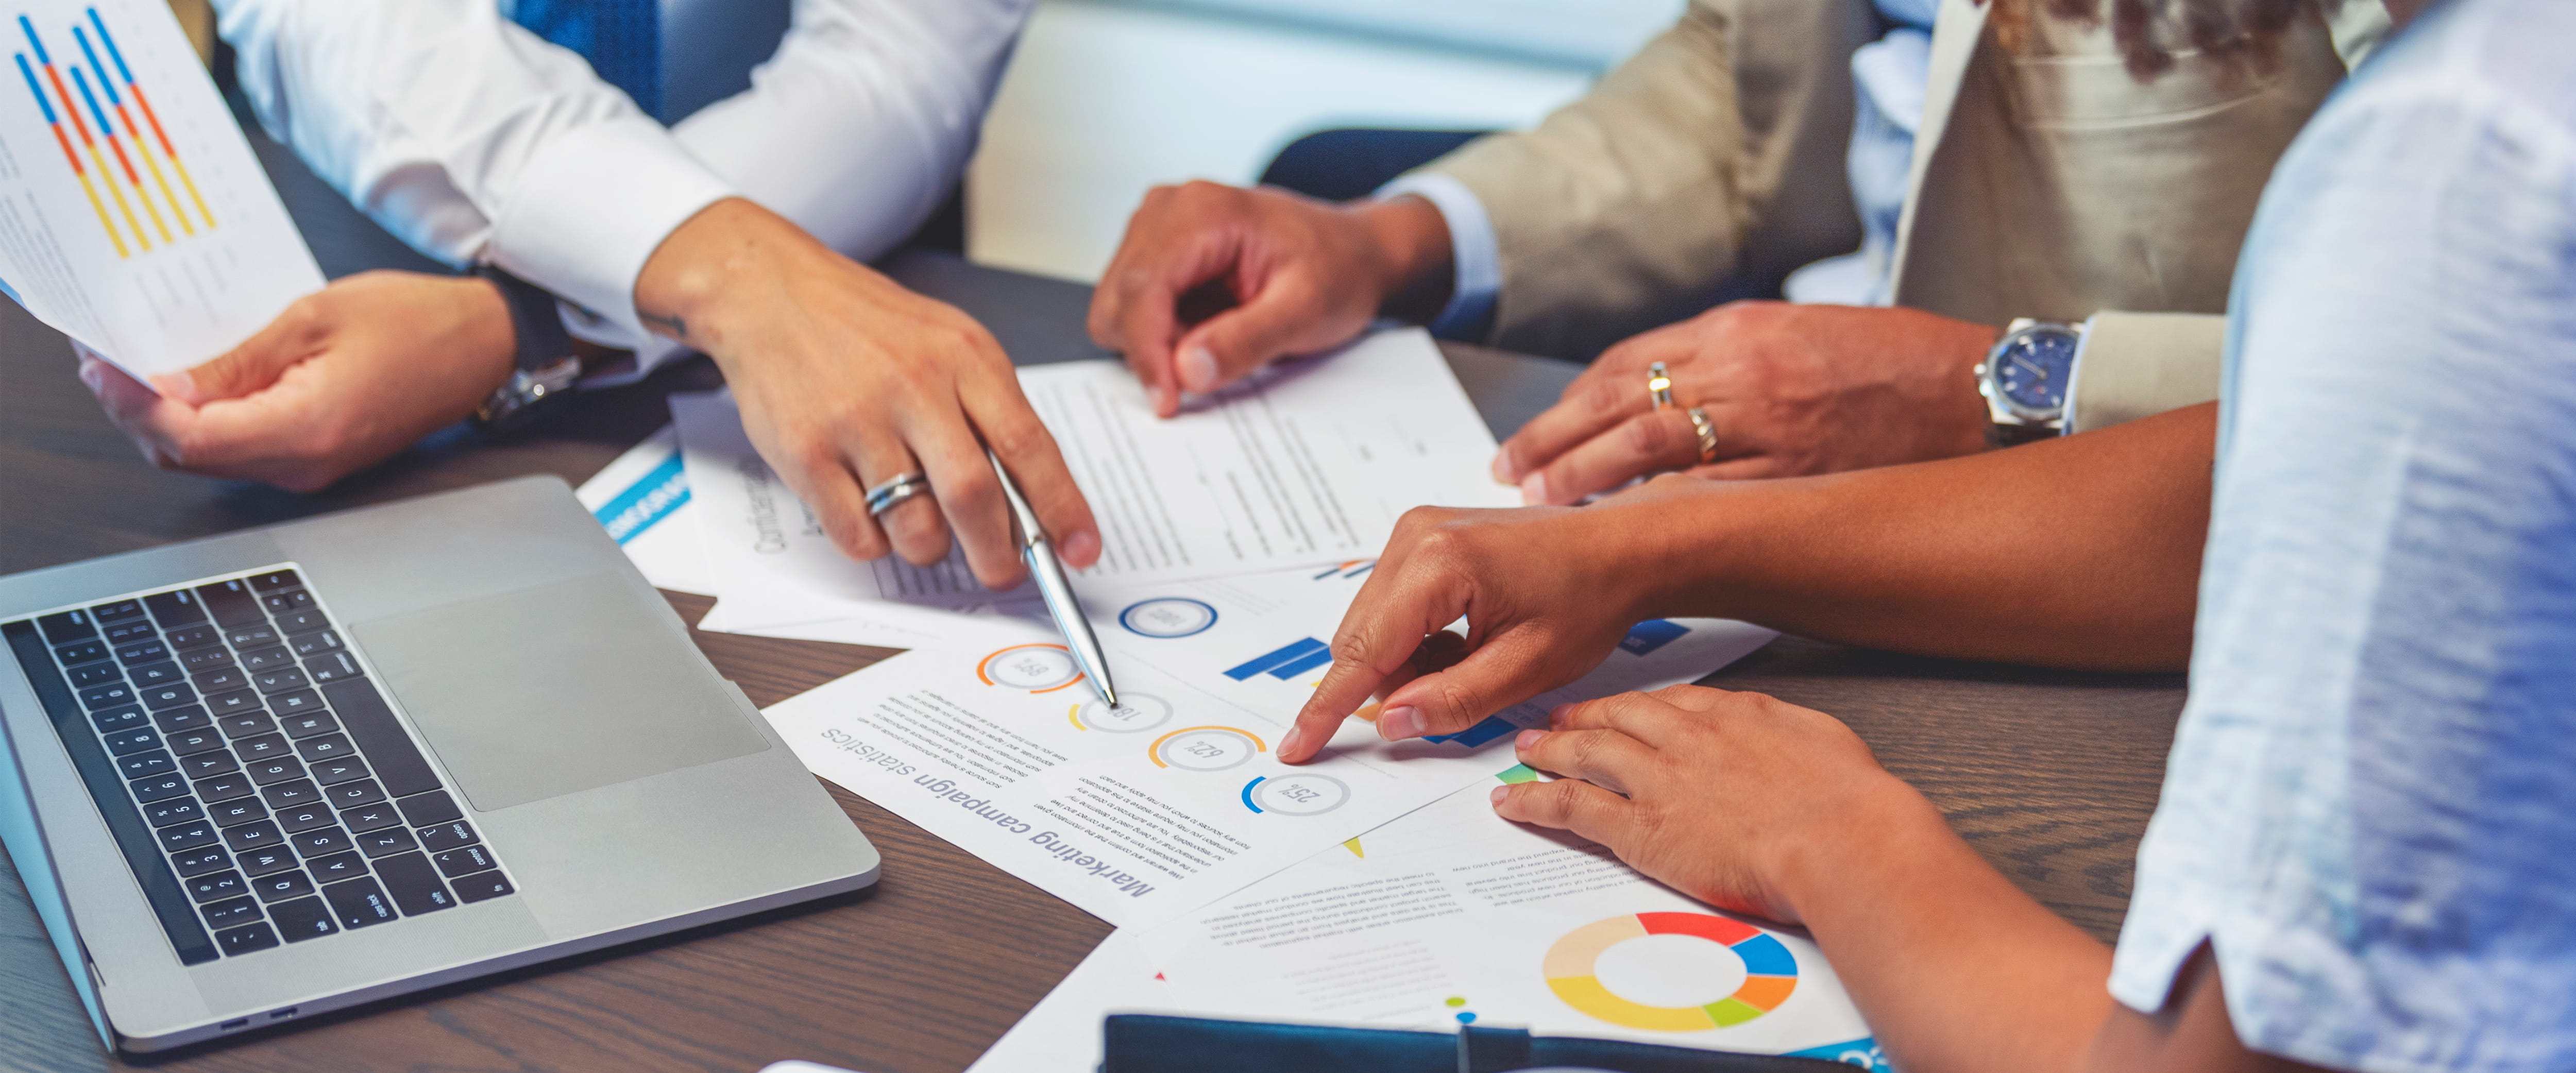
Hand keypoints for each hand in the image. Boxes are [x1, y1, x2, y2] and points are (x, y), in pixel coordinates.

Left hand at [80, 270, 514, 491]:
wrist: (481, 345)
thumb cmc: (417, 323)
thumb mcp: (312, 317)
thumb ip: (236, 359)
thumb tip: (168, 384)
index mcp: (308, 429)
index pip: (190, 439)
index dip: (134, 406)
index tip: (104, 367)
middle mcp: (307, 464)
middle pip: (189, 457)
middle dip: (139, 413)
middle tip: (109, 362)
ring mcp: (313, 467)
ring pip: (210, 458)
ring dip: (167, 418)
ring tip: (142, 367)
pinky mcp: (317, 458)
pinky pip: (241, 450)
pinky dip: (205, 421)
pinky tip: (193, 384)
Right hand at [636, 198, 1099, 587]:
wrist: (769, 291)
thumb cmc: (869, 326)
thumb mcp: (949, 345)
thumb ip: (991, 413)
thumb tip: (1034, 502)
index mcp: (964, 357)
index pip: (1029, 445)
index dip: (1062, 507)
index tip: (1082, 549)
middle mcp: (913, 387)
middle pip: (973, 496)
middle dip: (999, 554)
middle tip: (1004, 573)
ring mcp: (855, 421)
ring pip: (914, 527)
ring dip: (929, 547)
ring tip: (922, 524)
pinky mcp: (804, 453)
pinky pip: (857, 534)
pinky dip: (874, 542)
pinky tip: (869, 509)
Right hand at [1088, 182, 1452, 416]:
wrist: (1352, 251)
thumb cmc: (1337, 270)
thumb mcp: (1306, 311)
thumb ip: (1246, 340)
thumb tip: (1186, 371)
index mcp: (1202, 211)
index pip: (1143, 288)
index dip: (1147, 353)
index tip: (1167, 402)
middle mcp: (1167, 208)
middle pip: (1119, 299)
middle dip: (1152, 349)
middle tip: (1209, 368)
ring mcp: (1156, 227)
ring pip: (1119, 307)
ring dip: (1157, 341)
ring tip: (1218, 337)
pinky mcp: (1156, 250)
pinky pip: (1132, 307)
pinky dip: (1162, 332)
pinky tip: (1207, 328)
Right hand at [1279, 482, 1702, 761]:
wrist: (1620, 547)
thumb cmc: (1587, 599)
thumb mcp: (1526, 666)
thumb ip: (1454, 700)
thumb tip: (1391, 723)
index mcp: (1438, 565)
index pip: (1362, 653)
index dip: (1326, 709)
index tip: (1295, 747)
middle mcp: (1414, 537)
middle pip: (1360, 639)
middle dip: (1391, 685)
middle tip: (1453, 699)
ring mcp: (1414, 531)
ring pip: (1372, 626)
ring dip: (1407, 663)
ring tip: (1475, 662)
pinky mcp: (1421, 536)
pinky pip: (1391, 605)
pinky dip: (1417, 639)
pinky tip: (1467, 642)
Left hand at [1491, 685, 1923, 924]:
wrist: (1844, 839)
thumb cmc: (1850, 803)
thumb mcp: (1825, 743)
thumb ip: (1790, 737)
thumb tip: (1787, 741)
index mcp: (1734, 715)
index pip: (1669, 703)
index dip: (1635, 707)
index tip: (1620, 709)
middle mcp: (1687, 739)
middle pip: (1618, 717)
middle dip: (1582, 717)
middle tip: (1556, 720)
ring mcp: (1660, 781)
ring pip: (1587, 753)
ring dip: (1551, 749)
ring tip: (1525, 750)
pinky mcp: (1643, 829)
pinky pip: (1574, 807)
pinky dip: (1537, 802)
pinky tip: (1513, 803)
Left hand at [1494, 302, 2000, 503]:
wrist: (1976, 389)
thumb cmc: (1893, 363)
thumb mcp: (1799, 332)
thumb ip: (1727, 359)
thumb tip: (1658, 393)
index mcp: (1738, 328)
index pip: (1625, 364)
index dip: (1569, 403)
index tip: (1533, 435)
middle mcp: (1741, 368)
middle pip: (1619, 402)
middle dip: (1554, 440)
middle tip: (1510, 472)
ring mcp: (1766, 421)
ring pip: (1648, 445)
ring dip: (1584, 476)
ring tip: (1542, 501)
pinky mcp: (1795, 470)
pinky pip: (1705, 493)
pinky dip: (1652, 509)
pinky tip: (1616, 530)